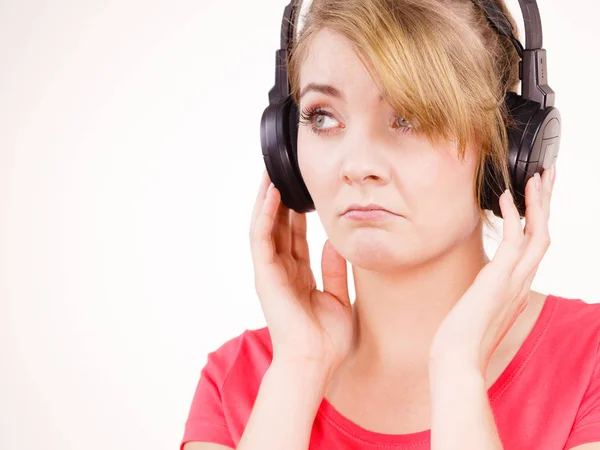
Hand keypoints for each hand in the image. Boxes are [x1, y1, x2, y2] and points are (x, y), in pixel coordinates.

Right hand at [249, 169, 353, 377]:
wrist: (315, 361)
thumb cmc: (327, 339)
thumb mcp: (339, 298)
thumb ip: (335, 269)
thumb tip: (333, 243)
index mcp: (298, 276)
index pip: (295, 238)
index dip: (297, 214)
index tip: (304, 192)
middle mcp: (281, 270)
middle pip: (277, 227)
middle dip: (280, 200)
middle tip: (284, 174)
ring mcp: (270, 271)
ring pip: (265, 226)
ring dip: (267, 200)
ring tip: (272, 173)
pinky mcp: (264, 273)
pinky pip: (262, 237)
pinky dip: (265, 215)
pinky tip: (273, 194)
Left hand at [429, 164, 555, 372]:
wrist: (458, 358)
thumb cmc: (464, 334)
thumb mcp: (481, 306)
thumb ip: (489, 290)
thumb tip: (485, 281)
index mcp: (518, 286)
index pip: (537, 246)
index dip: (540, 219)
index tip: (537, 197)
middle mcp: (522, 282)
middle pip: (545, 234)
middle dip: (547, 204)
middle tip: (547, 176)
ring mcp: (513, 280)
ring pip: (538, 234)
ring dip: (538, 204)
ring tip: (536, 178)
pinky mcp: (498, 279)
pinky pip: (513, 240)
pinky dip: (513, 216)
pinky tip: (505, 197)